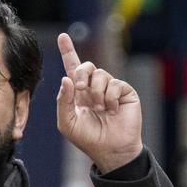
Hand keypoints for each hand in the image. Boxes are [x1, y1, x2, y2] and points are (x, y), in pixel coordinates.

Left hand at [55, 33, 142, 172]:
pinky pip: (114, 83)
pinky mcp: (125, 92)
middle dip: (80, 74)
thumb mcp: (67, 122)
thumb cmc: (88, 139)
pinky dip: (109, 97)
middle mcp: (94, 88)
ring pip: (100, 74)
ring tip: (99, 108)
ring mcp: (110, 88)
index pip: (72, 68)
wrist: (111, 150)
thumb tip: (66, 78)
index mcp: (78, 93)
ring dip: (96, 92)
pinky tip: (112, 110)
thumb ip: (63, 101)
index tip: (62, 36)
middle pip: (86, 66)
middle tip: (80, 89)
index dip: (67, 51)